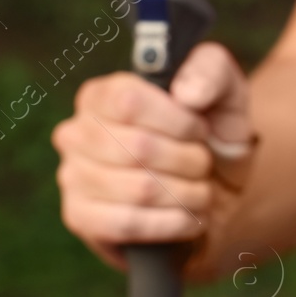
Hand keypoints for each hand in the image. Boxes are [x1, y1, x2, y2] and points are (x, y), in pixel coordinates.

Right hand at [52, 43, 254, 281]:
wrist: (213, 191)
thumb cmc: (211, 135)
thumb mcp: (223, 93)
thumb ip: (210, 72)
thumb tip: (187, 94)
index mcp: (102, 94)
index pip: (130, 102)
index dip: (178, 121)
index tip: (200, 129)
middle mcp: (77, 132)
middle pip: (139, 149)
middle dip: (190, 161)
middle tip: (204, 164)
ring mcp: (72, 176)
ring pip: (139, 189)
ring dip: (188, 194)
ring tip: (200, 191)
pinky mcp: (80, 218)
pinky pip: (127, 224)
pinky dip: (171, 224)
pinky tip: (189, 218)